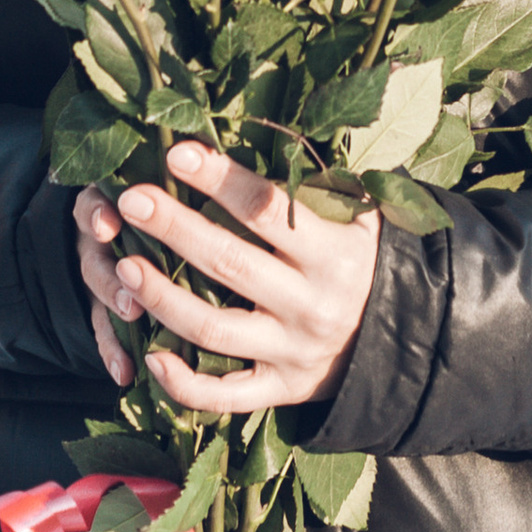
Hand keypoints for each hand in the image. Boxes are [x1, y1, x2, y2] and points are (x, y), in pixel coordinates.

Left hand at [74, 142, 381, 414]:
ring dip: (162, 297)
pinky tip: (150, 356)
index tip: (177, 154)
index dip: (220, 180)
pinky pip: (225, 396)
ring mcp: (293, 353)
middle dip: (175, 228)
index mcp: (334, 255)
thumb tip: (259, 135)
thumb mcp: (361, 218)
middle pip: (229, 264)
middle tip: (132, 200)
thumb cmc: (367, 261)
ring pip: (214, 329)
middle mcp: (312, 306)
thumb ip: (317, 187)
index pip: (268, 211)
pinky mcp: (280, 390)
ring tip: (124, 264)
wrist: (408, 340)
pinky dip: (184, 384)